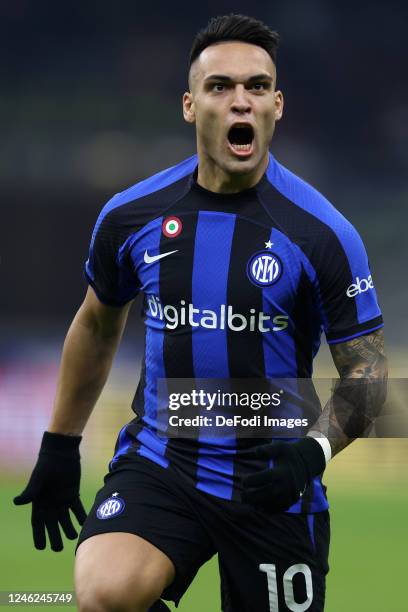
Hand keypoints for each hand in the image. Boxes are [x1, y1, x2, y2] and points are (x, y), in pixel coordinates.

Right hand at [13, 431, 86, 550]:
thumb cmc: (46, 465)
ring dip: (69, 528)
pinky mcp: (73, 494)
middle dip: (55, 537)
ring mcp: (62, 500)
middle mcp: (51, 505)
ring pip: (65, 519)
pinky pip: (77, 508)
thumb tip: (17, 502)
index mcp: (39, 503)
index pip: (38, 524)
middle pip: (52, 525)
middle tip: (58, 549)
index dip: (39, 536)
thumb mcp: (38, 479)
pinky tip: (84, 523)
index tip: (41, 548)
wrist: (61, 454)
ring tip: (73, 537)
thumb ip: (30, 492)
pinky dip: (80, 516)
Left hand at [242, 437, 325, 512]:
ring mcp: (290, 494)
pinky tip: (257, 506)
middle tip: (242, 495)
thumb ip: (267, 449)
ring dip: (258, 504)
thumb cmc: (288, 454)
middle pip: (269, 493)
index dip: (253, 480)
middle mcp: (287, 484)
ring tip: (246, 501)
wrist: (306, 464)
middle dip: (253, 496)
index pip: (266, 477)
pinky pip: (279, 509)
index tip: (243, 481)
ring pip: (273, 504)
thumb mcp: (280, 447)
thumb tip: (255, 452)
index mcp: (283, 471)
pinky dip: (267, 509)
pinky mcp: (292, 501)